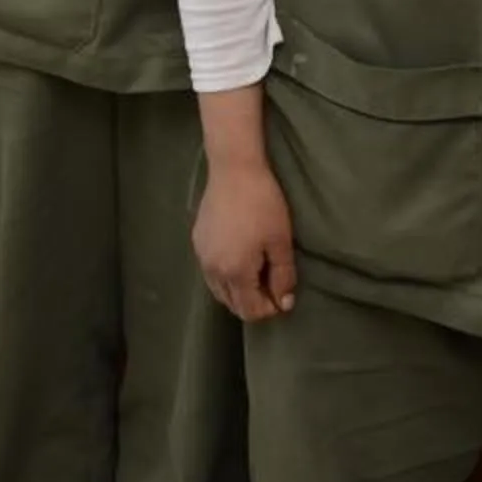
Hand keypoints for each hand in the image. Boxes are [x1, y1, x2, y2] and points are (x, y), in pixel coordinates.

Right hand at [193, 159, 298, 321]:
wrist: (234, 169)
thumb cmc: (263, 204)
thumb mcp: (280, 242)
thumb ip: (283, 277)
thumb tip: (284, 303)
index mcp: (235, 273)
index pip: (250, 311)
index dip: (270, 310)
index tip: (284, 295)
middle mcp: (213, 270)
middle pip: (232, 305)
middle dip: (254, 302)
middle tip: (272, 284)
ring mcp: (201, 256)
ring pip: (219, 290)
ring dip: (238, 291)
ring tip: (256, 271)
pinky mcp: (197, 241)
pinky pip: (210, 272)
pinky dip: (225, 275)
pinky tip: (239, 257)